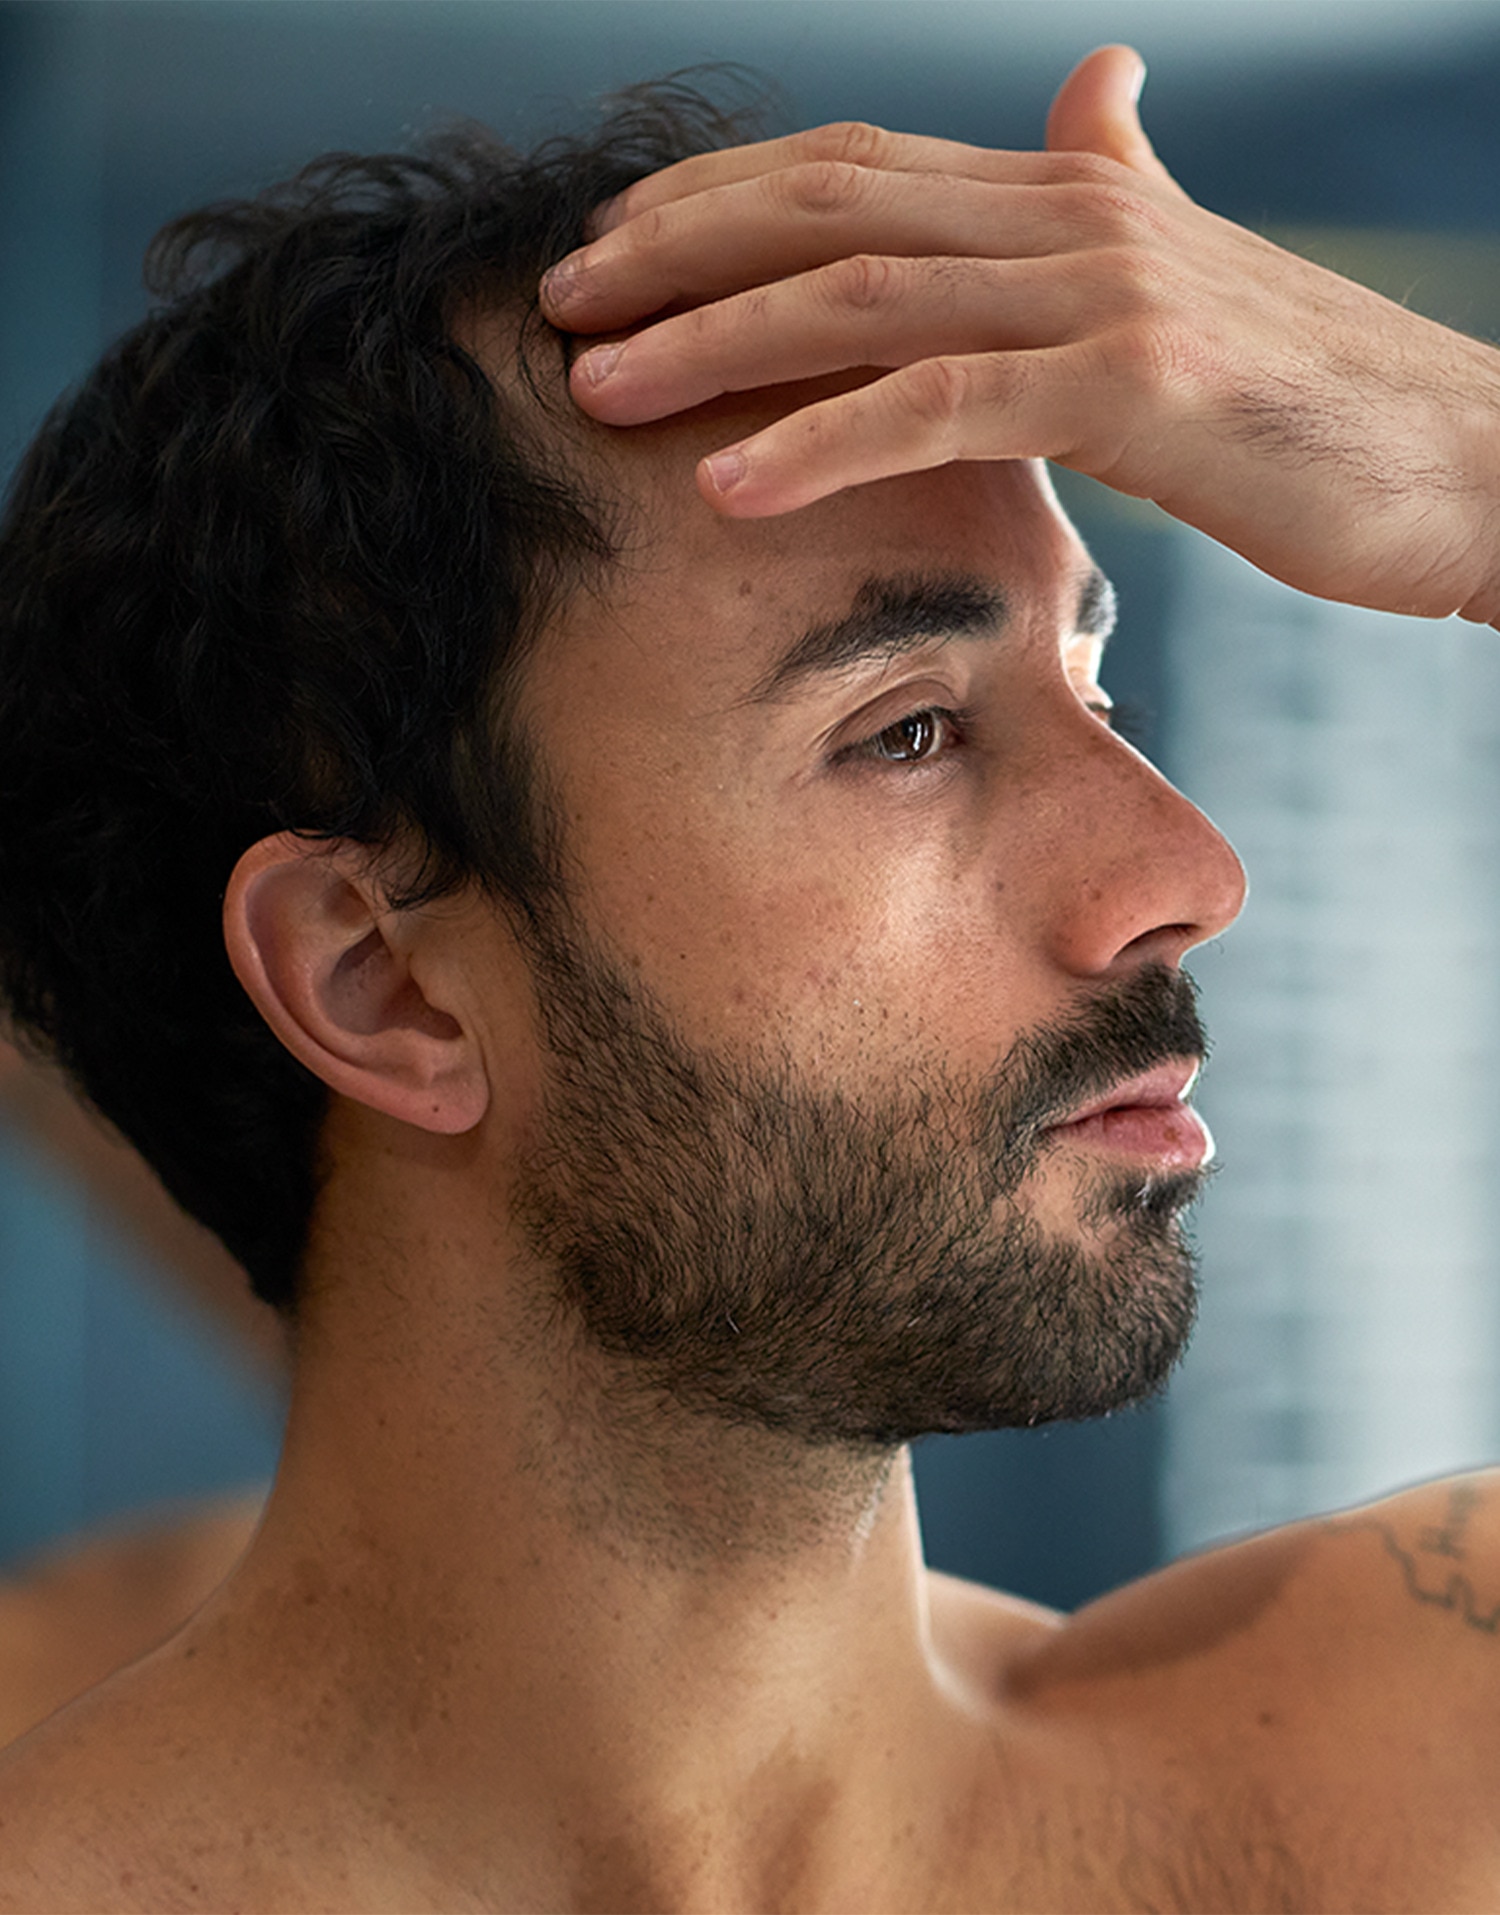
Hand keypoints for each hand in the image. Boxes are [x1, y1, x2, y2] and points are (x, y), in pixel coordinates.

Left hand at [540, 47, 1499, 625]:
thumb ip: (1114, 190)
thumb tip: (1092, 88)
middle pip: (827, 206)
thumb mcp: (1196, 280)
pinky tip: (725, 482)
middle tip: (557, 305)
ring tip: (596, 389)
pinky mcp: (1132, 384)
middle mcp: (1073, 212)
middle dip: (675, 252)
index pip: (854, 167)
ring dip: (711, 342)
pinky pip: (941, 405)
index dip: (717, 198)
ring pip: (861, 295)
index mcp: (1069, 192)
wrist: (1468, 459)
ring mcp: (1102, 290)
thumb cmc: (1320, 403)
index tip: (612, 249)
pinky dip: (821, 440)